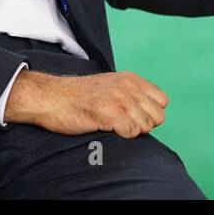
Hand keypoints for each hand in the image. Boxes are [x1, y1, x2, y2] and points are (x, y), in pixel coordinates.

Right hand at [6, 70, 168, 137]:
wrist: (51, 98)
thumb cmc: (78, 97)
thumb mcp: (110, 86)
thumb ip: (130, 93)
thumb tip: (150, 113)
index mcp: (131, 79)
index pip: (162, 101)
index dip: (150, 113)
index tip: (135, 117)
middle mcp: (128, 86)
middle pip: (157, 116)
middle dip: (144, 125)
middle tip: (124, 125)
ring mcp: (119, 98)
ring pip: (146, 125)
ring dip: (133, 131)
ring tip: (114, 126)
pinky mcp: (109, 112)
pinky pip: (131, 132)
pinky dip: (123, 135)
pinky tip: (108, 129)